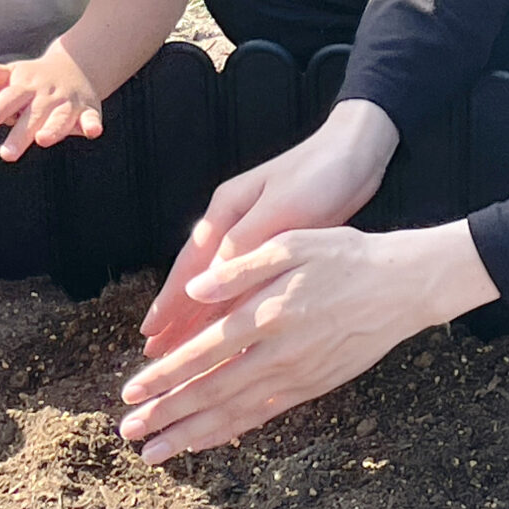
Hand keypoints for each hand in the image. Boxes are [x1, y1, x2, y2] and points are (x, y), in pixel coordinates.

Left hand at [0, 47, 102, 161]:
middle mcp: (47, 96)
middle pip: (33, 115)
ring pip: (61, 117)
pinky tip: (93, 132)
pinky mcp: (87, 110)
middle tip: (6, 154)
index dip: (1, 108)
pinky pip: (91, 118)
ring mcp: (68, 103)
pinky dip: (93, 124)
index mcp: (26, 86)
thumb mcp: (13, 73)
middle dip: (21, 134)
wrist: (76, 66)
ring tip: (43, 140)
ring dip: (54, 128)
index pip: (11, 97)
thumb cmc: (35, 78)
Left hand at [118, 221, 498, 462]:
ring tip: (156, 450)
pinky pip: (264, 415)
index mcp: (267, 312)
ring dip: (191, 433)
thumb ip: (241, 267)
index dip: (165, 375)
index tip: (131, 390)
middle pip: (211, 391)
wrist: (403, 286)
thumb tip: (195, 289)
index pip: (203, 352)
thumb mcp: (292, 243)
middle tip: (129, 432)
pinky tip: (208, 439)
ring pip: (234, 411)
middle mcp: (278, 352)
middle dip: (166, 414)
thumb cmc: (346, 256)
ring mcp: (297, 374)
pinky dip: (231, 430)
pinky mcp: (313, 386)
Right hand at [137, 100, 399, 359]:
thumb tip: (204, 286)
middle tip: (158, 354)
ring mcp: (255, 236)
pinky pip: (247, 285)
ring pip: (221, 286)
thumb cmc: (317, 175)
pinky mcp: (278, 245)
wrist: (357, 153)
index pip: (190, 266)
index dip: (170, 303)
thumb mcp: (278, 208)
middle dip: (179, 317)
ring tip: (185, 351)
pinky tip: (232, 332)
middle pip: (198, 279)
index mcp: (226, 211)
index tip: (151, 334)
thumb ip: (243, 245)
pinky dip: (234, 309)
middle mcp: (233, 225)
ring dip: (203, 318)